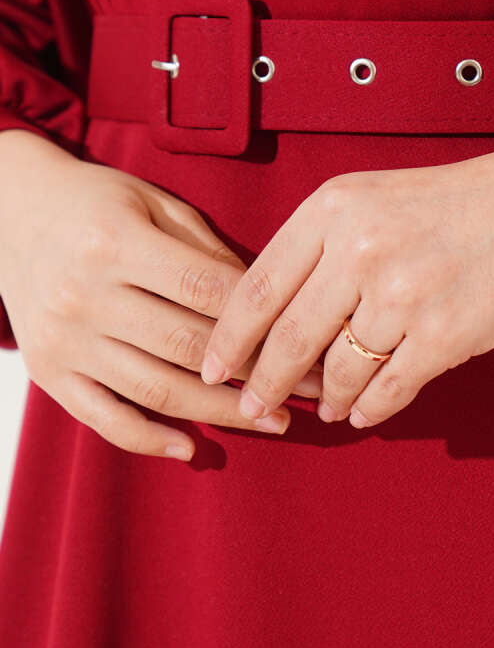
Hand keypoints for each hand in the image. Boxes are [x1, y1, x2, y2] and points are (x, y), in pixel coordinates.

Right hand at [0, 129, 322, 459]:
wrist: (11, 211)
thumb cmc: (95, 201)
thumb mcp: (150, 201)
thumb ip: (203, 246)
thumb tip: (260, 298)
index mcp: (116, 242)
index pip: (204, 288)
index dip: (261, 316)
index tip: (308, 335)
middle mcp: (86, 294)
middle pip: (187, 345)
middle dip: (257, 371)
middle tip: (310, 388)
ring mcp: (64, 339)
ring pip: (155, 389)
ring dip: (221, 413)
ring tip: (274, 421)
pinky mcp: (48, 372)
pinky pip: (104, 418)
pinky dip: (149, 440)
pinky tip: (193, 447)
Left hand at [200, 127, 493, 429]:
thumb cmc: (470, 200)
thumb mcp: (383, 197)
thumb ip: (328, 246)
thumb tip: (284, 319)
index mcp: (336, 206)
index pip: (258, 283)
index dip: (229, 335)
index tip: (213, 366)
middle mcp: (360, 248)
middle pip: (288, 336)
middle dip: (265, 381)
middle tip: (251, 405)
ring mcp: (403, 294)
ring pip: (337, 371)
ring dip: (325, 398)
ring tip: (324, 408)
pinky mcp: (445, 336)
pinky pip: (387, 390)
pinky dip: (370, 407)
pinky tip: (364, 411)